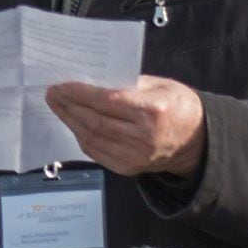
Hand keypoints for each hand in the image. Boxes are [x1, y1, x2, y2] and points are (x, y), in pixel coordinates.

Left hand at [41, 75, 207, 178]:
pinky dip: (81, 137)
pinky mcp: (128, 168)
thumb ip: (126, 83)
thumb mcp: (159, 84)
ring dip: (70, 121)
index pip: (107, 102)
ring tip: (57, 106)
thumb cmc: (176, 105)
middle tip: (52, 93)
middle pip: (95, 121)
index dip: (80, 94)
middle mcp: (143, 136)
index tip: (60, 86)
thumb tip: (90, 79)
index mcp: (152, 110)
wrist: (196, 141)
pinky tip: (73, 123)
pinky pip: (96, 152)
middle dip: (69, 107)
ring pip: (92, 138)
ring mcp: (135, 156)